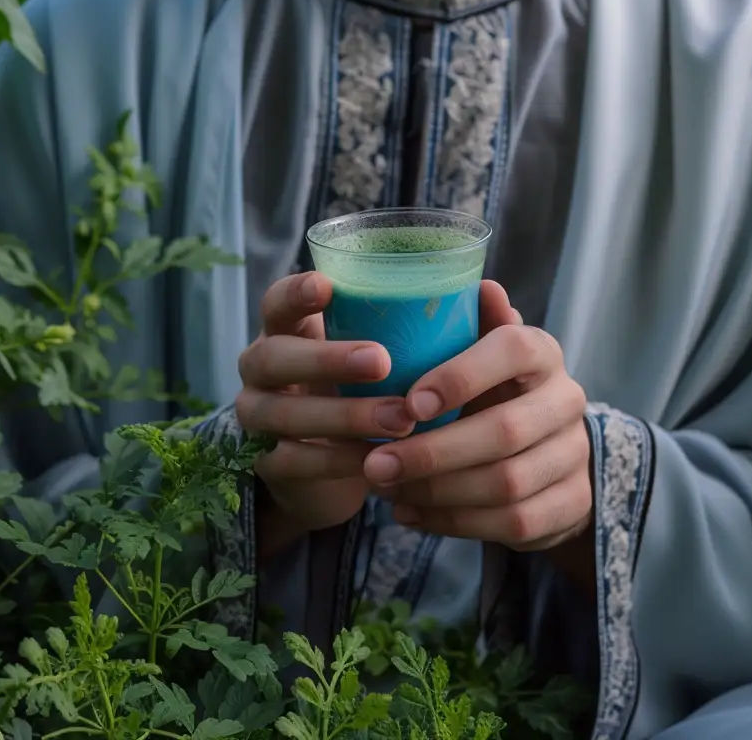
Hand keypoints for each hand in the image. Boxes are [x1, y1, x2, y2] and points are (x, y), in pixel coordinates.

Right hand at [234, 270, 415, 560]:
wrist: (339, 463)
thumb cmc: (375, 386)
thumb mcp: (396, 351)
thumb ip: (437, 322)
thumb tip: (492, 294)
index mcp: (291, 327)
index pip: (277, 301)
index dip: (296, 293)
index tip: (329, 287)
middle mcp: (264, 367)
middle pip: (274, 356)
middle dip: (327, 358)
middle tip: (383, 361)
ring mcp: (259, 417)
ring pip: (284, 413)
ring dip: (345, 416)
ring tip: (399, 419)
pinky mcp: (269, 463)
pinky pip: (295, 461)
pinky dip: (336, 460)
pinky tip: (374, 460)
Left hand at [360, 279, 591, 557]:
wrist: (552, 454)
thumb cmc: (497, 392)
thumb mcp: (483, 356)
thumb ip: (475, 326)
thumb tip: (480, 286)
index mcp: (543, 353)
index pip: (513, 349)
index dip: (462, 375)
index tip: (410, 401)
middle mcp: (566, 399)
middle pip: (506, 430)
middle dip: (434, 452)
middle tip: (374, 463)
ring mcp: (573, 454)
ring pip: (506, 483)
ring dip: (437, 491)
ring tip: (386, 489)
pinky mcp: (570, 501)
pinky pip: (511, 522)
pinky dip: (453, 522)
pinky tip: (412, 511)